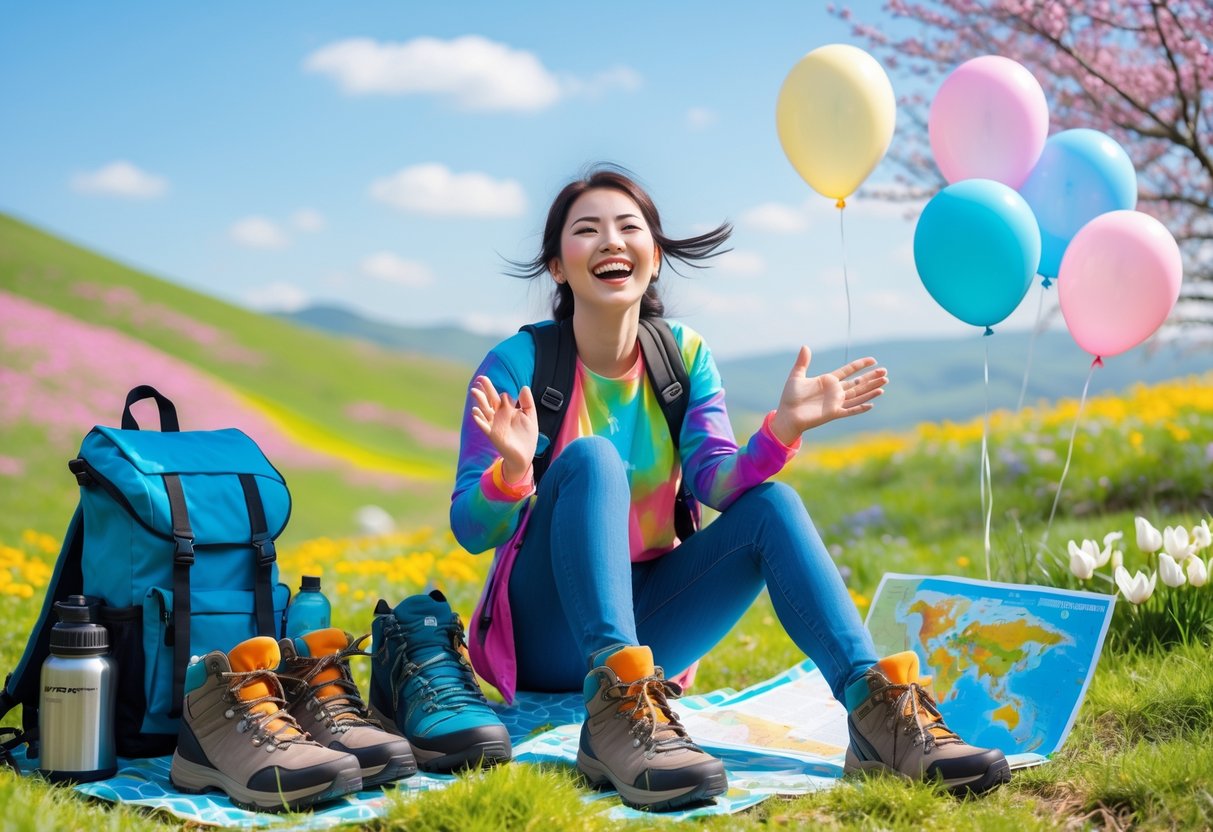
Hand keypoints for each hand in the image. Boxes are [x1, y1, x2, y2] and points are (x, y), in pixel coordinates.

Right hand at [469, 376, 538, 481]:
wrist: (525, 455)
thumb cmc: (527, 436)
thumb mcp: (530, 416)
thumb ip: (528, 403)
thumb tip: (524, 387)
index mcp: (508, 410)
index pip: (504, 396)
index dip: (507, 395)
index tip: (510, 397)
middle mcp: (499, 415)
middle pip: (491, 399)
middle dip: (486, 389)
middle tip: (481, 378)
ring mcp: (495, 424)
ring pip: (485, 410)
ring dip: (479, 401)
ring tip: (474, 391)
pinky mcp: (493, 435)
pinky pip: (484, 426)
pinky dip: (479, 420)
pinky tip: (475, 413)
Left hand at [770, 347, 887, 443]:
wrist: (787, 415)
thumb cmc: (790, 397)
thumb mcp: (796, 376)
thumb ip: (803, 362)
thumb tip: (805, 346)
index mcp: (828, 381)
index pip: (849, 370)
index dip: (861, 365)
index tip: (873, 360)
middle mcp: (835, 391)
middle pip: (858, 383)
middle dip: (871, 377)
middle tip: (885, 372)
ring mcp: (836, 402)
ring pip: (858, 395)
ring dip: (871, 390)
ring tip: (884, 384)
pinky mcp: (834, 413)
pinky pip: (850, 410)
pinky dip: (860, 407)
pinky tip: (872, 404)